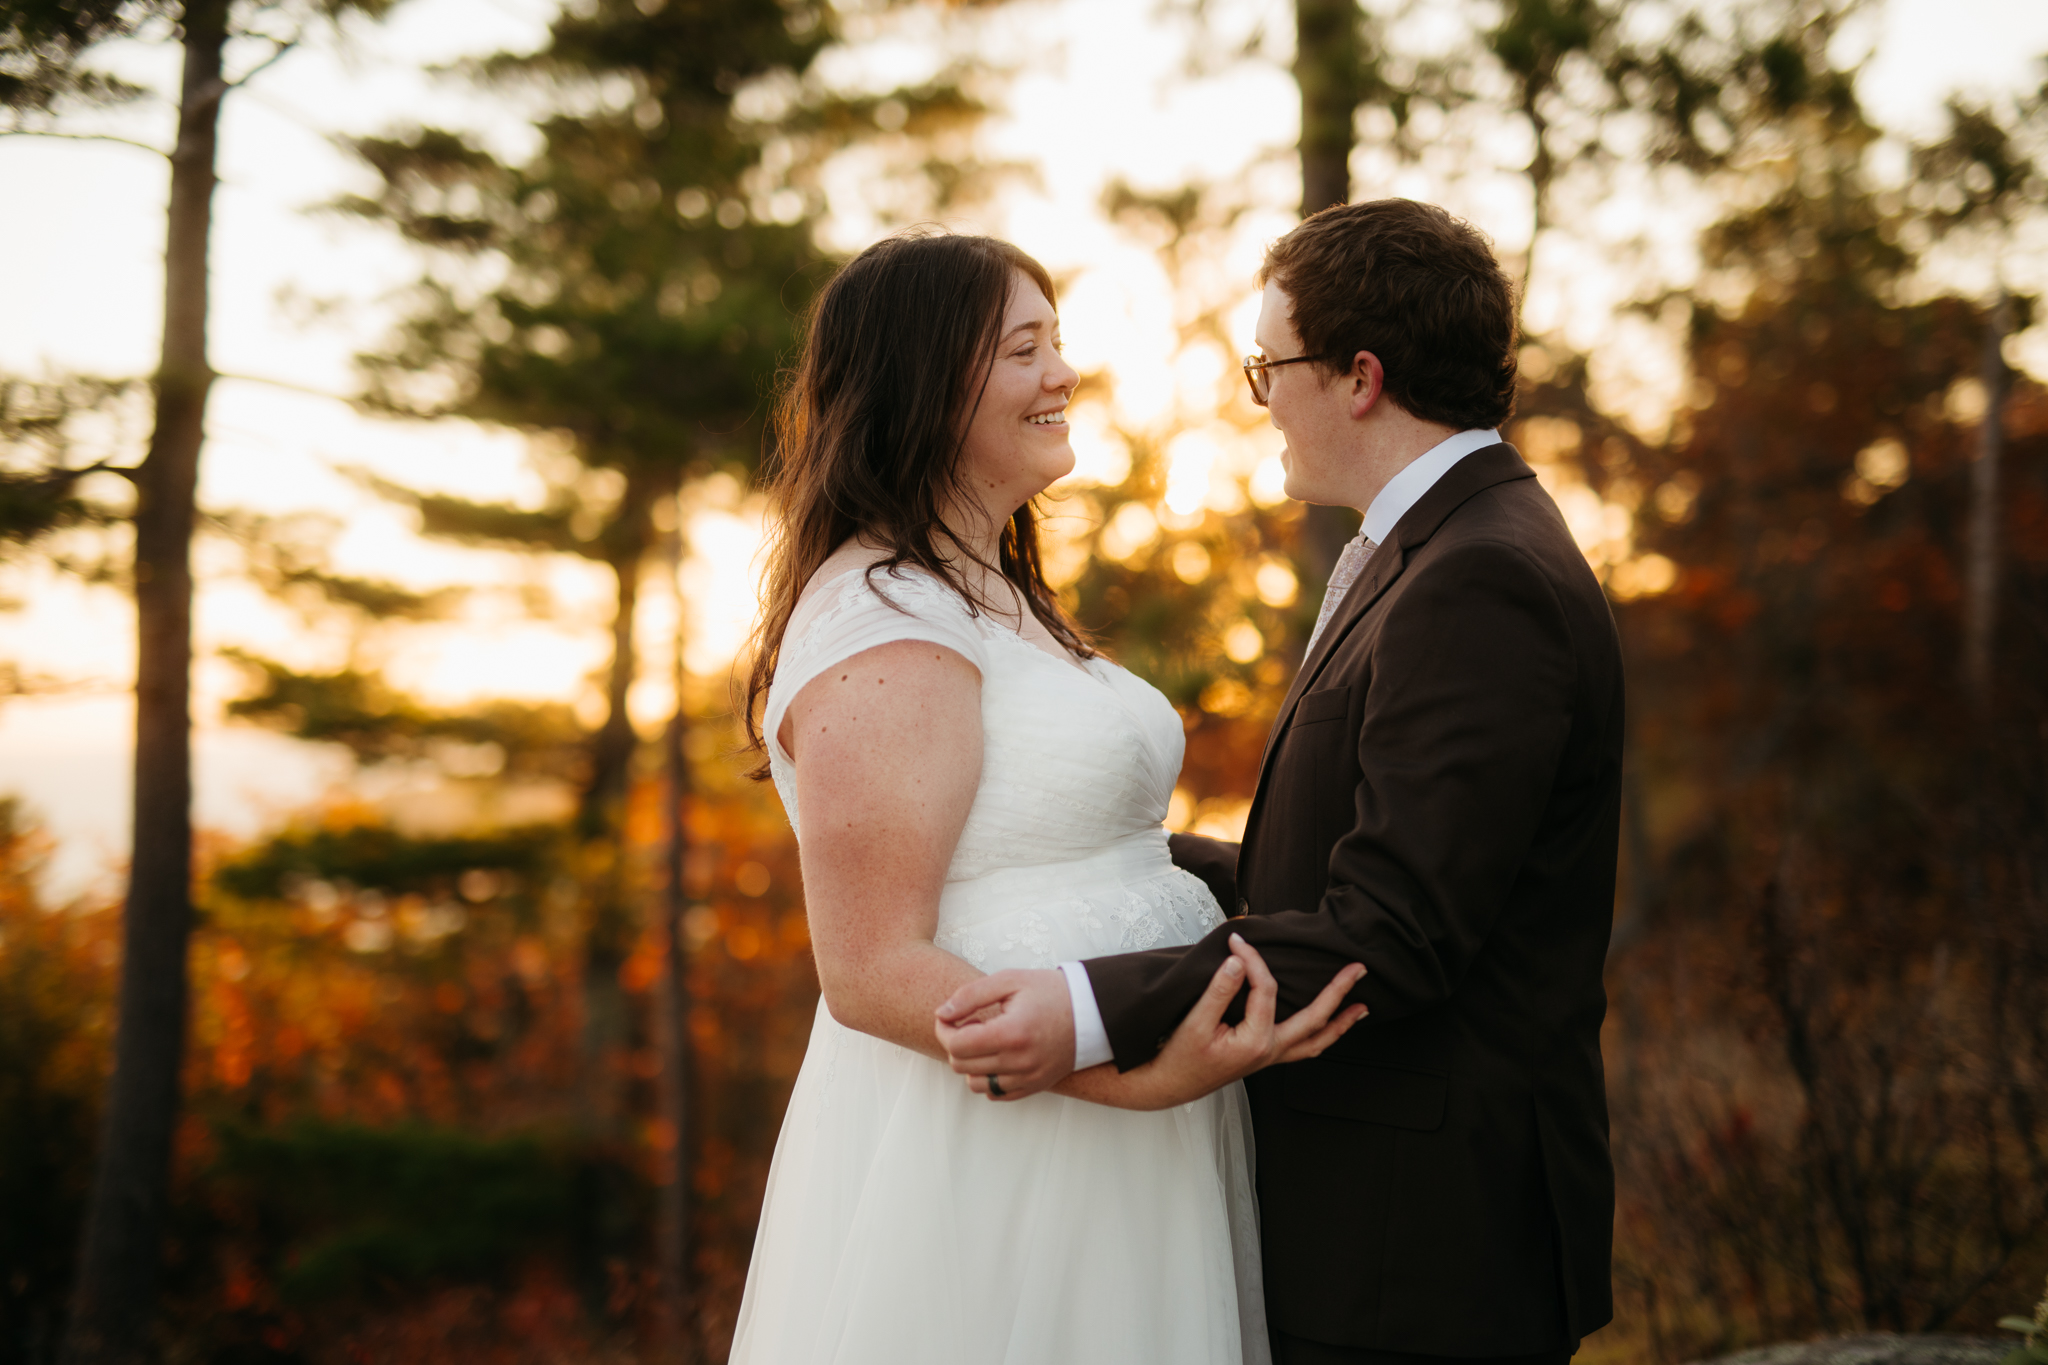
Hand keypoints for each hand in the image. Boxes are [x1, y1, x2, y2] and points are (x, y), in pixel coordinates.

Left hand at [934, 968, 1075, 1100]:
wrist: (1092, 1011)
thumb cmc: (1050, 991)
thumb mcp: (1010, 980)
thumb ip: (970, 995)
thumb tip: (941, 1013)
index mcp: (1011, 1033)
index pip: (956, 1045)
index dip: (943, 1030)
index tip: (949, 1016)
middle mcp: (1020, 1062)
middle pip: (961, 1065)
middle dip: (955, 1042)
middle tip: (970, 1023)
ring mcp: (1028, 1078)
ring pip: (975, 1084)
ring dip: (970, 1063)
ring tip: (985, 1040)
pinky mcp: (1035, 1086)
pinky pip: (996, 1094)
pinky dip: (988, 1077)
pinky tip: (997, 1055)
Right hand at [1137, 935, 1366, 1106]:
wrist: (1167, 1085)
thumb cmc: (1178, 1057)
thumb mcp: (1194, 1022)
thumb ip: (1219, 990)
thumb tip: (1240, 962)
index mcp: (1254, 1041)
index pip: (1266, 990)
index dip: (1253, 960)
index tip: (1237, 940)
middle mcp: (1269, 1051)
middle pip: (1314, 1020)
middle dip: (1338, 993)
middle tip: (1358, 970)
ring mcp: (1268, 1057)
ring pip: (1315, 1042)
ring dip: (1340, 1024)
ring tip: (1362, 1008)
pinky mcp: (1262, 1058)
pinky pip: (1302, 1049)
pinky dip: (1321, 1037)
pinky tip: (1326, 1028)